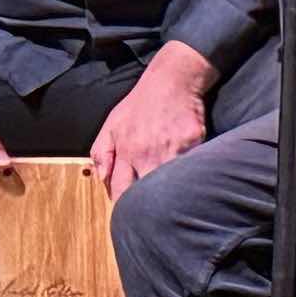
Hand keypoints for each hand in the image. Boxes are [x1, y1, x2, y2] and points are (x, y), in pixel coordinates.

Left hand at [87, 43, 214, 205]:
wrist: (171, 80)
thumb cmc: (140, 104)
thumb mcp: (111, 125)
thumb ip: (102, 153)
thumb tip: (101, 179)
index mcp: (125, 151)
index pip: (122, 189)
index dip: (126, 206)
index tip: (131, 216)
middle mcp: (147, 152)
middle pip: (147, 190)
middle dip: (150, 204)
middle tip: (153, 214)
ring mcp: (171, 147)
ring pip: (171, 181)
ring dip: (171, 191)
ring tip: (172, 199)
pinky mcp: (193, 140)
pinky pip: (192, 165)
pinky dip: (190, 173)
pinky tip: (191, 176)